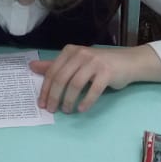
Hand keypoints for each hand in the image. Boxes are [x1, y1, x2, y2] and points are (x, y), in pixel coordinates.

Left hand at [30, 45, 160, 113]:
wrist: (128, 62)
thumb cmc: (99, 64)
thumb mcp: (75, 62)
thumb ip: (55, 66)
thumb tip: (32, 66)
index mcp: (70, 51)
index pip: (52, 71)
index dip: (45, 89)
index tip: (42, 104)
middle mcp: (81, 53)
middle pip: (62, 78)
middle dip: (54, 96)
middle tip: (52, 110)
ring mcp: (94, 62)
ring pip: (75, 84)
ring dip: (69, 100)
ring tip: (67, 110)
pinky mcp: (107, 72)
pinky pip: (93, 89)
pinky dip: (86, 101)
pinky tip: (82, 109)